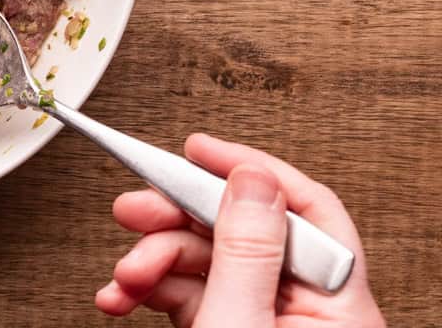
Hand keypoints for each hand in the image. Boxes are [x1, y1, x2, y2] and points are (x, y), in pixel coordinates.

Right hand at [96, 133, 384, 326]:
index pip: (305, 207)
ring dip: (153, 260)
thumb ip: (246, 251)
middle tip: (133, 208)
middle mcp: (307, 312)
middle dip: (175, 218)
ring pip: (208, 263)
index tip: (197, 148)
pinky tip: (122, 293)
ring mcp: (267, 324)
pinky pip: (192, 294)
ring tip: (124, 274)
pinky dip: (152, 288)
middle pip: (242, 231)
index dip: (247, 168)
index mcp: (336, 306)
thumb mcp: (239, 323)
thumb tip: (250, 178)